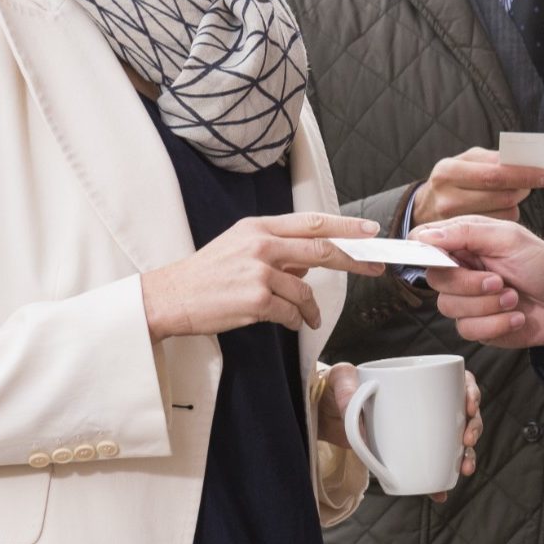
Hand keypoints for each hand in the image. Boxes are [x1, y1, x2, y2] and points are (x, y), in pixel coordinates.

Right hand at [141, 213, 383, 339]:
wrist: (169, 298)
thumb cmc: (206, 275)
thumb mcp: (240, 247)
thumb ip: (277, 249)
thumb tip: (311, 259)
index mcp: (258, 227)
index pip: (312, 222)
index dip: (346, 226)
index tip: (369, 231)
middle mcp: (261, 245)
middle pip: (321, 249)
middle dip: (353, 259)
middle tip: (373, 266)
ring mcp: (259, 272)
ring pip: (306, 289)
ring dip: (311, 307)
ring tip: (308, 316)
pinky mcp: (256, 299)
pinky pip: (291, 312)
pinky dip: (296, 320)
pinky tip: (289, 322)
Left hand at [314, 360, 483, 501]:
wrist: (326, 415)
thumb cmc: (338, 388)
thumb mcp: (340, 379)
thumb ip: (344, 386)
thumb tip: (353, 402)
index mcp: (420, 381)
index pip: (457, 381)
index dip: (472, 391)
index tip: (470, 406)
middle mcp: (428, 405)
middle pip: (464, 412)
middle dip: (474, 427)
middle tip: (467, 440)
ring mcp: (422, 430)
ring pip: (456, 441)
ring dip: (467, 455)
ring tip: (464, 468)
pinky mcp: (411, 453)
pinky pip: (433, 466)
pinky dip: (440, 481)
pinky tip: (440, 493)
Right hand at [413, 148, 543, 224]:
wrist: (422, 210)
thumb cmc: (453, 180)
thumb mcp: (465, 161)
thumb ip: (491, 159)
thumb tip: (522, 159)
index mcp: (448, 171)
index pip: (495, 174)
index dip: (525, 174)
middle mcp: (448, 197)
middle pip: (503, 195)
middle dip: (523, 187)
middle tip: (534, 180)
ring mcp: (454, 221)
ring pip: (505, 211)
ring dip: (517, 201)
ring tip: (512, 192)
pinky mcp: (463, 236)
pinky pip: (499, 225)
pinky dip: (507, 215)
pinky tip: (499, 208)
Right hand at [413, 216, 543, 347]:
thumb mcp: (510, 238)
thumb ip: (467, 232)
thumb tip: (426, 236)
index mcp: (465, 241)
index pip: (423, 243)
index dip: (424, 252)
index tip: (444, 260)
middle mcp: (461, 270)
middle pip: (435, 280)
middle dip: (470, 284)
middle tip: (500, 281)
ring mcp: (467, 299)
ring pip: (449, 308)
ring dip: (488, 305)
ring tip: (514, 297)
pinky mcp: (477, 325)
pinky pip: (468, 330)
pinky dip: (497, 324)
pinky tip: (516, 316)